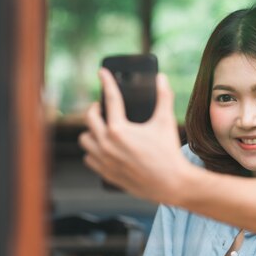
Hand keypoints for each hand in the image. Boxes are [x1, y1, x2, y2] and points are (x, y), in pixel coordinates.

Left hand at [79, 69, 190, 203]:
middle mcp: (106, 144)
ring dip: (91, 131)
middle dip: (95, 109)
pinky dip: (94, 151)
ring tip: (101, 128)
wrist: (171, 182)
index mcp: (119, 129)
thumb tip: (162, 78)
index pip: (110, 99)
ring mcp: (104, 160)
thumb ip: (164, 97)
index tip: (102, 73)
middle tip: (102, 107)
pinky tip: (103, 148)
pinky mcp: (106, 173)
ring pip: (85, 139)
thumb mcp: (165, 122)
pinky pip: (89, 158)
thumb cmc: (168, 153)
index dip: (107, 82)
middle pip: (90, 118)